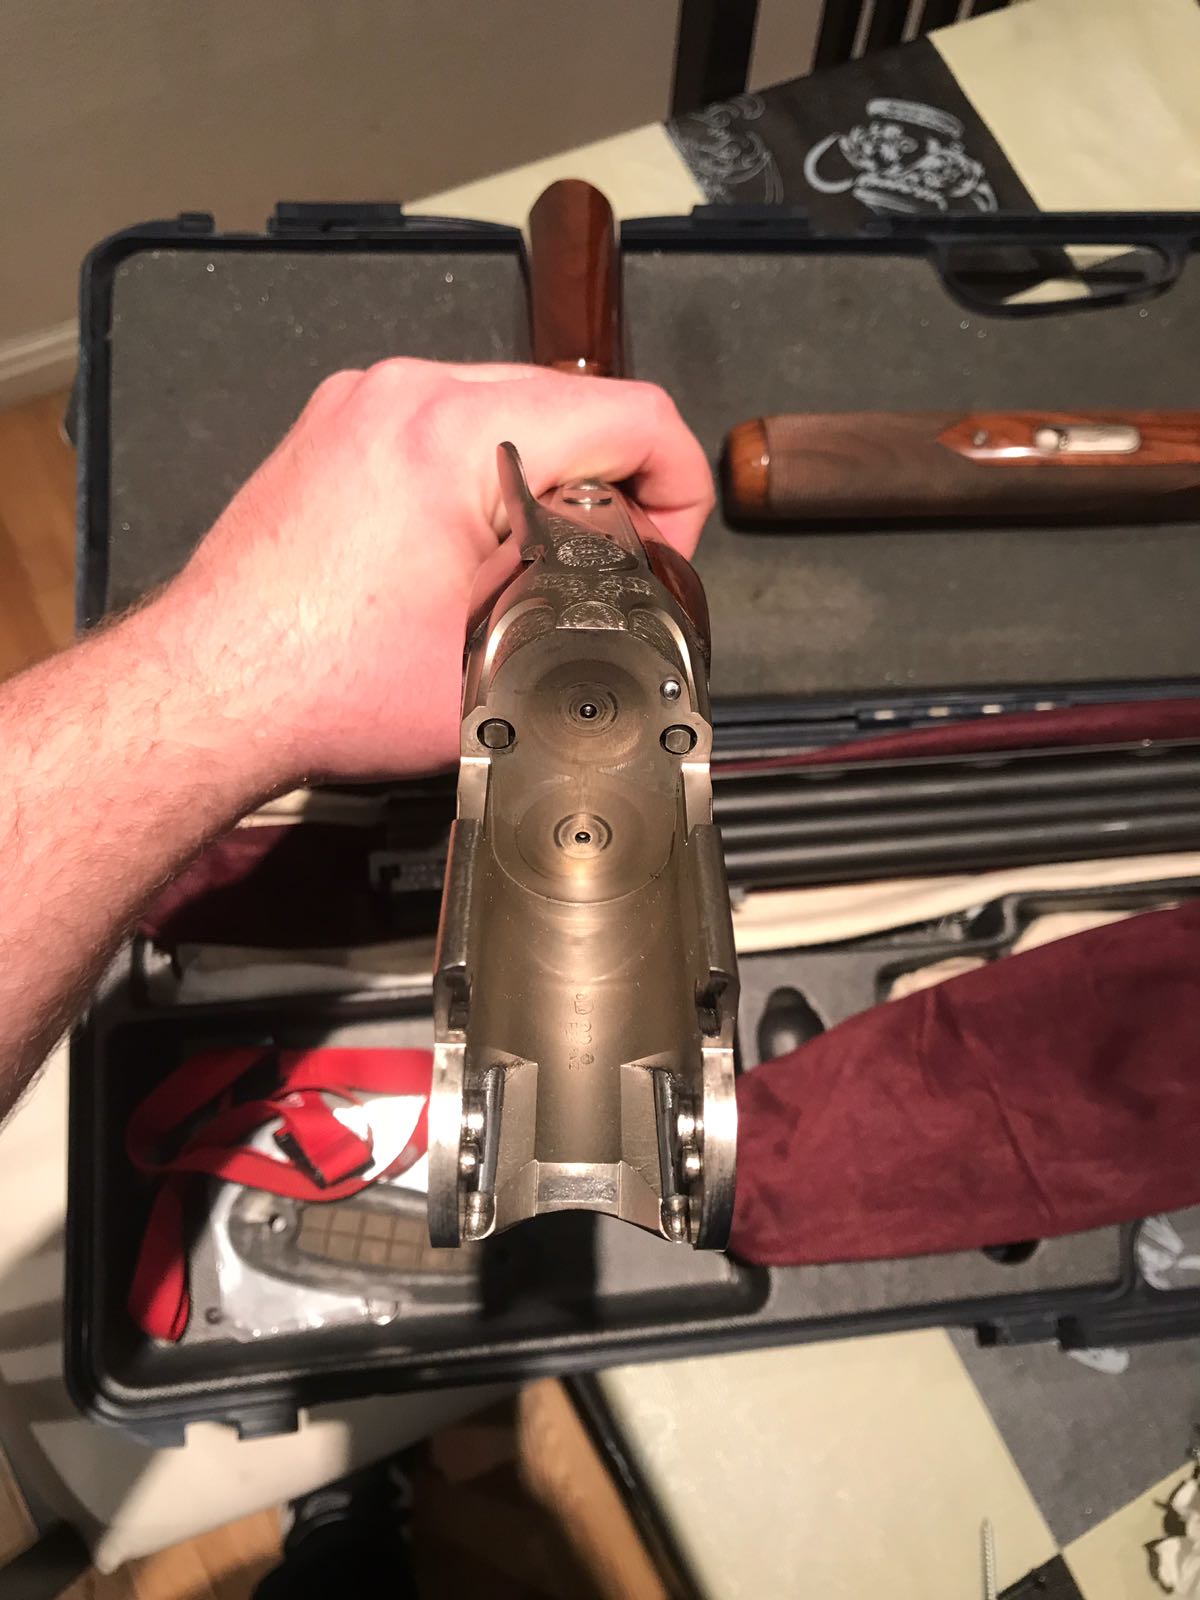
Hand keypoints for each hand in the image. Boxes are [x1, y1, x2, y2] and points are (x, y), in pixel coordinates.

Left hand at [160, 359, 712, 783]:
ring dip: (550, 476)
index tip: (663, 553)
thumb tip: (646, 606)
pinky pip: (452, 418)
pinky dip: (487, 469)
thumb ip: (591, 618)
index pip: (634, 416)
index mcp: (459, 435)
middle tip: (605, 571)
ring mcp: (367, 397)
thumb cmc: (326, 686)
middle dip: (613, 485)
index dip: (679, 488)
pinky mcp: (340, 419)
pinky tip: (472, 547)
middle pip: (576, 402)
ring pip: (515, 404)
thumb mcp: (499, 670)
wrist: (208, 687)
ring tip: (533, 564)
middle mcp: (410, 392)